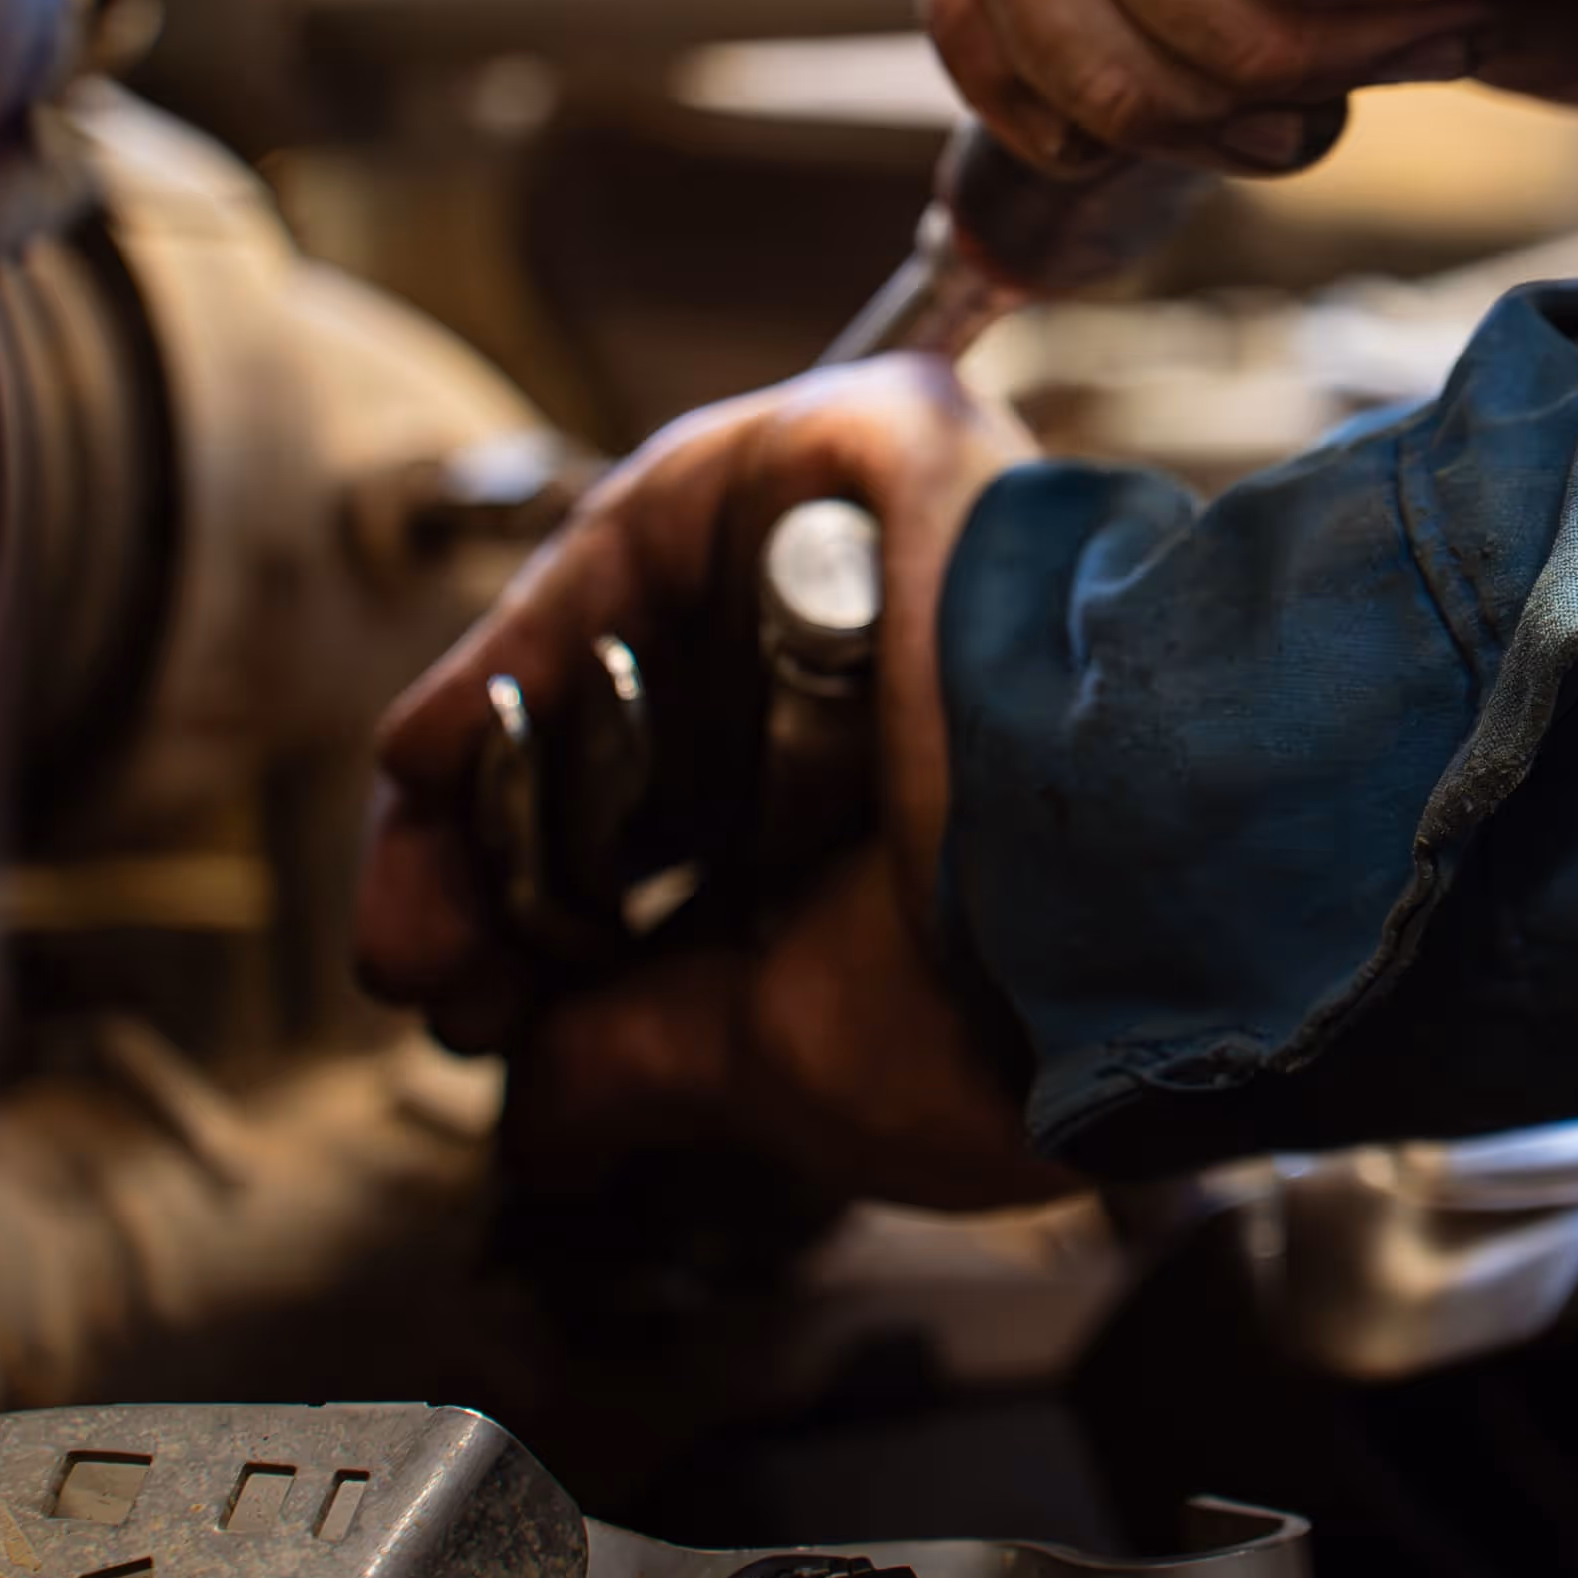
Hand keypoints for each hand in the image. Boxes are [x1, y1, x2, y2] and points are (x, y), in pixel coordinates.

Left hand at [352, 361, 1071, 1208]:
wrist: (1167, 864)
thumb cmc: (1037, 994)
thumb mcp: (795, 1061)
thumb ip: (645, 1062)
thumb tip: (542, 1128)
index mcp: (902, 834)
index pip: (679, 864)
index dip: (545, 939)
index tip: (465, 1012)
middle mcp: (883, 688)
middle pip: (630, 747)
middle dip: (493, 861)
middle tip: (416, 953)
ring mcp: (869, 559)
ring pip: (627, 636)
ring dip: (490, 756)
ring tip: (410, 852)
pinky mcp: (865, 449)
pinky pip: (653, 525)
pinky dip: (534, 630)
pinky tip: (442, 738)